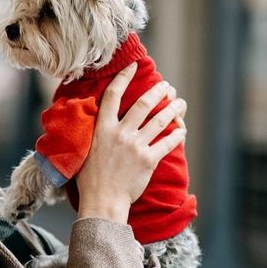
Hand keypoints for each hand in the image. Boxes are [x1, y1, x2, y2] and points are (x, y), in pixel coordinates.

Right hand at [77, 63, 187, 222]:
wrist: (102, 201)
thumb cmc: (89, 179)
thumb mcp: (84, 149)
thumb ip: (92, 132)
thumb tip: (95, 118)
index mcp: (102, 128)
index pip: (113, 95)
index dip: (124, 77)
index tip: (133, 66)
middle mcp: (120, 133)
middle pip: (143, 104)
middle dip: (158, 91)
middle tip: (167, 86)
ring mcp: (135, 146)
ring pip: (159, 120)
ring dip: (173, 109)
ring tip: (180, 102)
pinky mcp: (148, 160)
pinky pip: (167, 142)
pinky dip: (177, 135)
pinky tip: (182, 130)